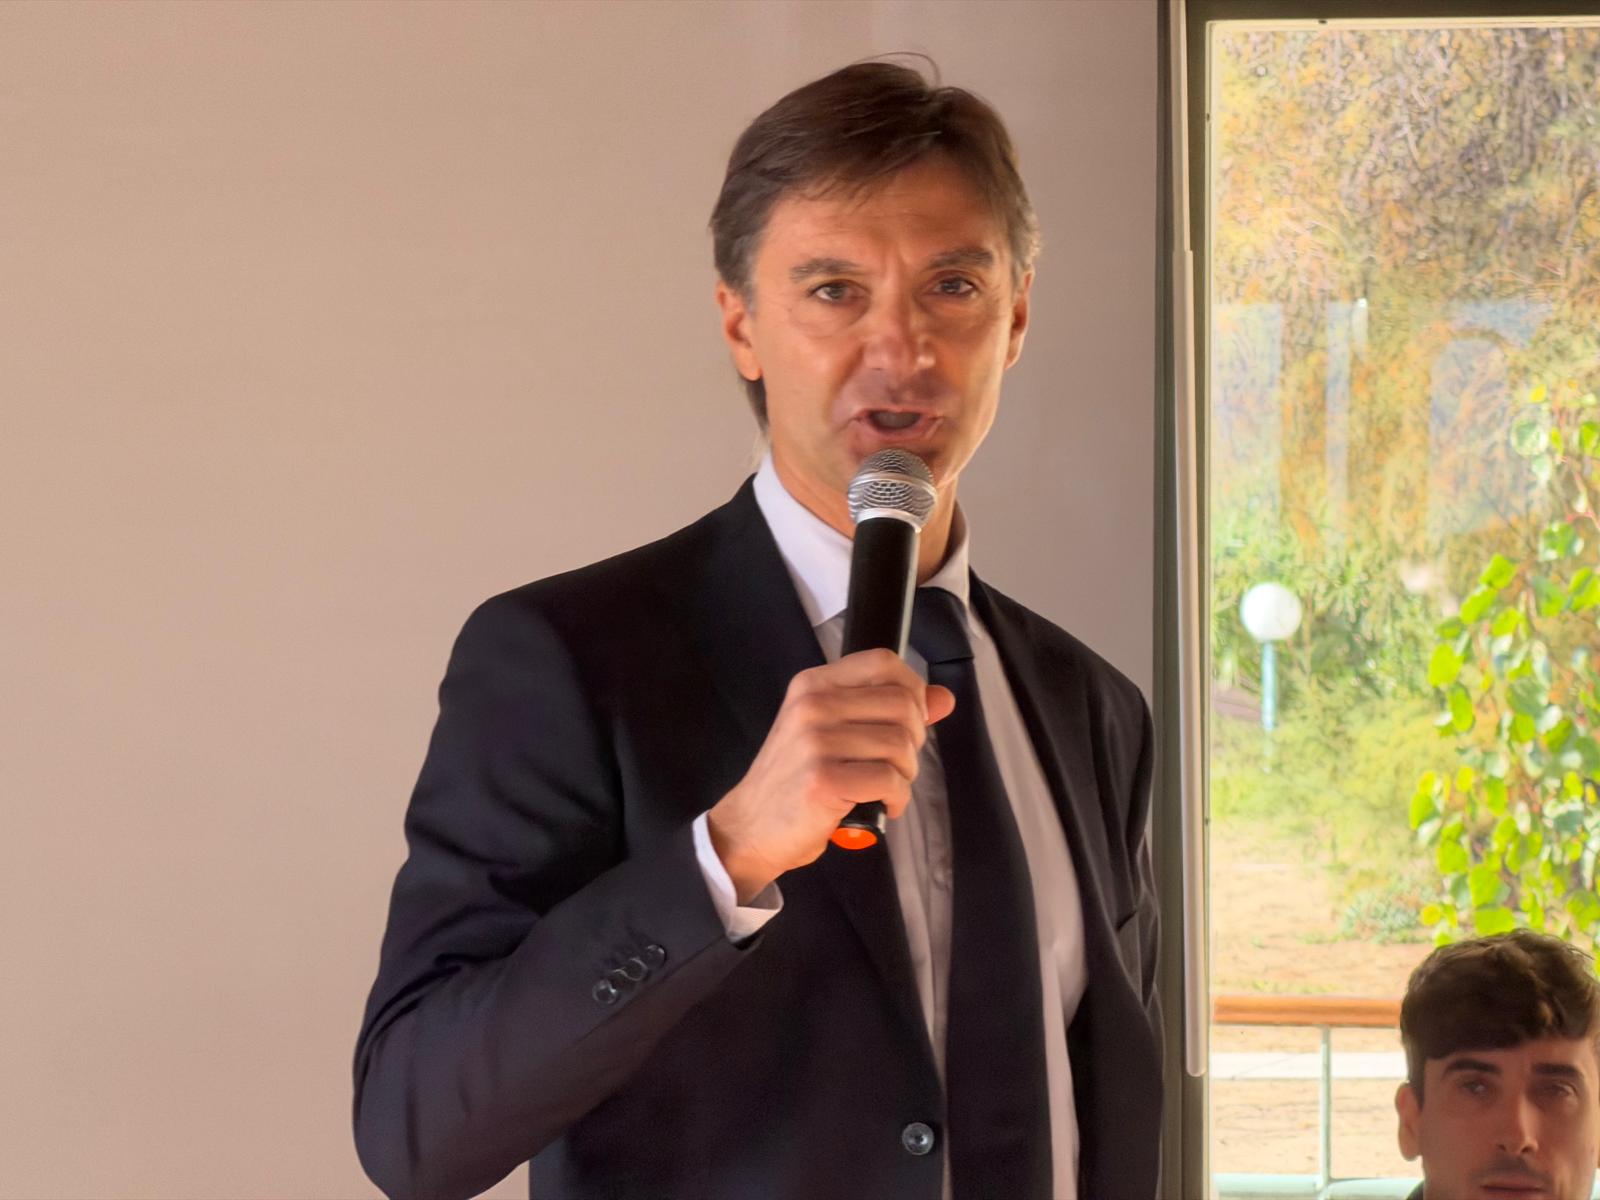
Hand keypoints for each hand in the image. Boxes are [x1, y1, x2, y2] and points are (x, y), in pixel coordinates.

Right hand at [707, 648, 954, 902]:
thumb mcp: (834, 733)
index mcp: (814, 684)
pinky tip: (882, 805)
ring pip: (900, 744)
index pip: (884, 662)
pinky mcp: (823, 780)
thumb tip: (943, 698)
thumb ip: (885, 711)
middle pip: (902, 704)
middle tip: (895, 764)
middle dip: (914, 740)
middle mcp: (812, 705)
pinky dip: (897, 798)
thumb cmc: (796, 781)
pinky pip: (889, 780)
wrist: (751, 828)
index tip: (909, 720)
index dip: (912, 689)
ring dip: (905, 774)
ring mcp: (815, 742)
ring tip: (885, 788)